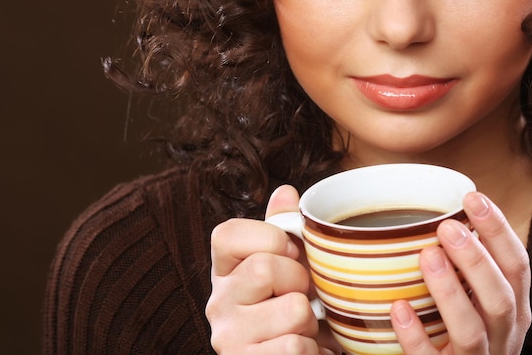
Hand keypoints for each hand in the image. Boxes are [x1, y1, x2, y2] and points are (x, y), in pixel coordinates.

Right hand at [206, 185, 337, 354]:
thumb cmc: (293, 308)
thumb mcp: (291, 265)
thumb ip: (284, 229)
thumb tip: (286, 192)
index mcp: (225, 270)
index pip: (227, 234)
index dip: (271, 239)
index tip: (290, 255)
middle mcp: (218, 302)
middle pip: (264, 268)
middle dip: (300, 281)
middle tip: (303, 297)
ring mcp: (228, 338)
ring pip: (292, 310)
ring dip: (312, 321)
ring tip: (304, 328)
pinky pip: (295, 347)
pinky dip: (313, 350)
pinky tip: (305, 350)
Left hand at [390, 191, 531, 354]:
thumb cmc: (466, 335)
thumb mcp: (481, 304)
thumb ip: (472, 271)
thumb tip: (448, 215)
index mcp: (513, 311)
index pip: (518, 266)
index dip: (499, 231)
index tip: (474, 197)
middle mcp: (503, 336)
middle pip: (500, 298)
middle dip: (477, 260)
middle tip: (447, 227)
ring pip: (471, 330)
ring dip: (451, 292)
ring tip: (428, 256)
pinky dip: (416, 336)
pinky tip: (399, 308)